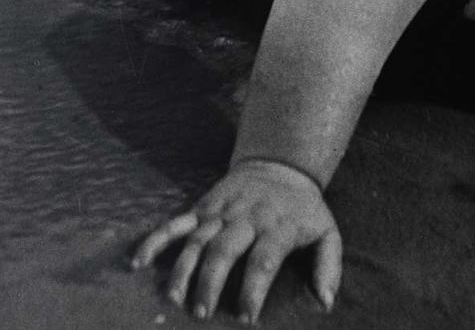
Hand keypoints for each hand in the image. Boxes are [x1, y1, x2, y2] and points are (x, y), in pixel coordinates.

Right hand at [131, 159, 341, 322]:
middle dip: (212, 282)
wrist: (281, 166)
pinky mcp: (202, 208)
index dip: (254, 289)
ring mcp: (221, 212)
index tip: (245, 318)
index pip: (265, 259)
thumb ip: (329, 265)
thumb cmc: (303, 209)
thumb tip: (326, 302)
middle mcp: (248, 218)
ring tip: (174, 300)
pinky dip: (155, 240)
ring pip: (197, 240)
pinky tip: (138, 263)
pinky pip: (175, 224)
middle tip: (202, 314)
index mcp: (278, 226)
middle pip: (225, 249)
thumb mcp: (327, 231)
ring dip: (184, 270)